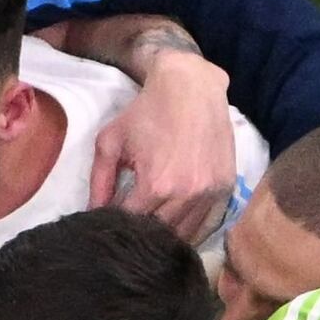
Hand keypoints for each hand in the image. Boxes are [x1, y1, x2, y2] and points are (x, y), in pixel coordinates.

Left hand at [90, 50, 251, 239]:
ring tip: (153, 224)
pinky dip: (190, 224)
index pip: (132, 224)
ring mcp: (210, 193)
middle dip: (142, 232)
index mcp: (156, 186)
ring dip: (167, 233)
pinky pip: (206, 221)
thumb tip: (93, 212)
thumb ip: (99, 181)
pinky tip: (175, 218)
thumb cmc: (147, 111)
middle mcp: (186, 195)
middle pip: (159, 234)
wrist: (192, 86)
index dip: (119, 224)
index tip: (111, 220)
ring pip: (184, 233)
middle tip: (132, 225)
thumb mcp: (111, 141)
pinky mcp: (226, 187)